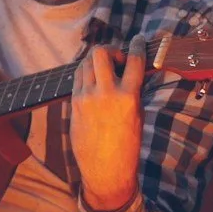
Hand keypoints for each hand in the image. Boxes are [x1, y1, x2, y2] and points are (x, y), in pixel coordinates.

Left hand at [70, 43, 145, 211]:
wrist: (106, 170)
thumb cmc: (127, 146)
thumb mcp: (138, 116)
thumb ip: (134, 91)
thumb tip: (131, 71)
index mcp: (128, 97)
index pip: (134, 60)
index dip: (138, 46)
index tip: (139, 41)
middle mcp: (104, 94)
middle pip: (100, 53)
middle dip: (110, 51)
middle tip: (117, 61)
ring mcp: (85, 98)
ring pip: (85, 63)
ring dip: (96, 62)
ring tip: (104, 72)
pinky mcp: (73, 105)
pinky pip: (78, 79)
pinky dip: (86, 75)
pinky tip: (93, 83)